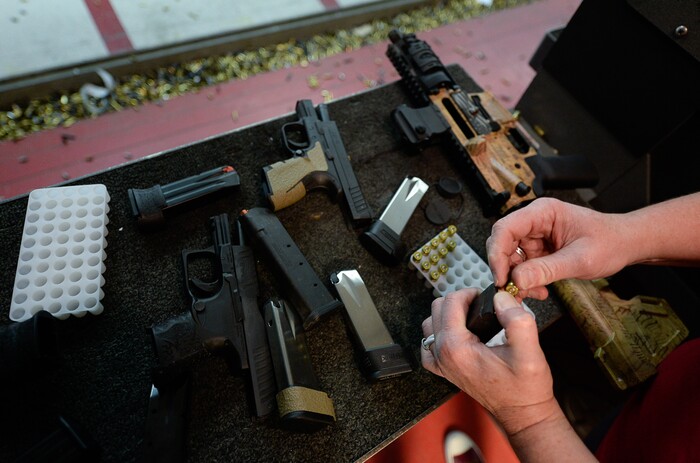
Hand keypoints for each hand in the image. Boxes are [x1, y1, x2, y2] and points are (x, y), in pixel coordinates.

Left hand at [421, 288, 559, 434]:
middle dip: (460, 301)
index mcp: (456, 348)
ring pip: (431, 322)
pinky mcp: (443, 369)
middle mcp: (442, 355)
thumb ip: (517, 320)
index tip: (487, 298)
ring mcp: (440, 363)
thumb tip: (500, 298)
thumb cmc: (525, 388)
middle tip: (482, 306)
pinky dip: (441, 332)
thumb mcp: (530, 351)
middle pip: (437, 308)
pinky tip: (459, 333)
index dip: (470, 293)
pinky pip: (430, 342)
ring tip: (472, 317)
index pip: (450, 302)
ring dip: (449, 314)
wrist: (522, 414)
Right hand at [486, 198, 630, 299]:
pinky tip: (538, 289)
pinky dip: (526, 281)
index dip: (497, 253)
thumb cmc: (610, 241)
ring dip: (517, 279)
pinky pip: (522, 267)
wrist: (625, 245)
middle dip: (506, 270)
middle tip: (511, 290)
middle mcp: (535, 222)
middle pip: (503, 244)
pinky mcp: (539, 250)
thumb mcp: (580, 259)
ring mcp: (535, 237)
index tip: (501, 277)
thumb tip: (518, 279)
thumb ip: (547, 270)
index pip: (505, 228)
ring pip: (510, 258)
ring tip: (533, 292)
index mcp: (542, 213)